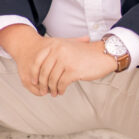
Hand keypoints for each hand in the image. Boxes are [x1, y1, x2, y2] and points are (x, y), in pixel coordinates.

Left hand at [0, 26, 115, 95]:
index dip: (34, 72)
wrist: (103, 54)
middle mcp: (58, 51)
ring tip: (53, 93)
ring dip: (51, 89)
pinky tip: (61, 91)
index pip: (37, 61)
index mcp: (55, 45)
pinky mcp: (73, 71)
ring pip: (52, 80)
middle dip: (42, 84)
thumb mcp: (67, 48)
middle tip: (43, 91)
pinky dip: (60, 90)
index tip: (34, 81)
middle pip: (43, 72)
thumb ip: (54, 54)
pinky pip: (61, 84)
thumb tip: (40, 69)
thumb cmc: (85, 53)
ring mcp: (65, 61)